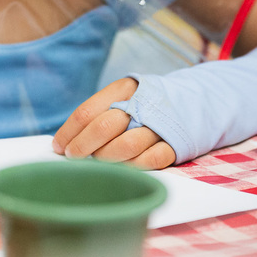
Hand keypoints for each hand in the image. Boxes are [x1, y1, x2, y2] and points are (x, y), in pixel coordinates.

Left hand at [51, 78, 176, 169]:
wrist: (197, 101)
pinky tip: (122, 168)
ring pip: (126, 146)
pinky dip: (132, 168)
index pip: (87, 111)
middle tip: (74, 157)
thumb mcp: (125, 96)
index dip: (69, 132)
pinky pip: (149, 162)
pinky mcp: (176, 144)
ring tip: (99, 162)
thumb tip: (66, 141)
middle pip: (104, 126)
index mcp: (125, 88)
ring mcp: (160, 125)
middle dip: (83, 146)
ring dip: (106, 158)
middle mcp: (142, 104)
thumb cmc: (148, 104)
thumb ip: (99, 114)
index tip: (59, 147)